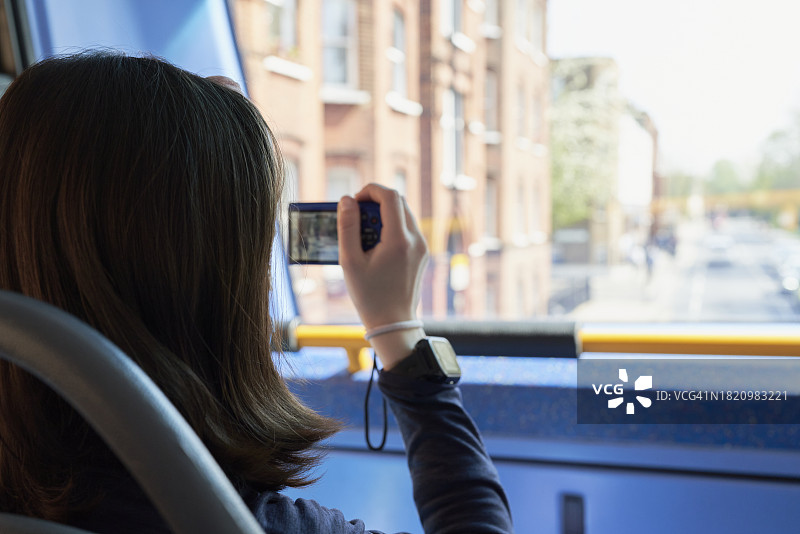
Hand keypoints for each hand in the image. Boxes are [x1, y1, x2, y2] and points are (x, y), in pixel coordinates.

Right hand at [338, 184, 428, 367]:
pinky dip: (391, 227)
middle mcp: (416, 240)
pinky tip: (375, 245)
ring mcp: (422, 247)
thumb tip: (347, 200)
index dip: (370, 191)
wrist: (394, 323)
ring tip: (363, 234)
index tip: (354, 202)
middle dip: (375, 202)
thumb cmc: (370, 296)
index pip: (390, 196)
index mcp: (399, 240)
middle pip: (398, 202)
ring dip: (383, 214)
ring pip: (404, 214)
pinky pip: (407, 229)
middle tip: (356, 218)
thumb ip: (347, 227)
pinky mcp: (422, 254)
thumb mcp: (350, 261)